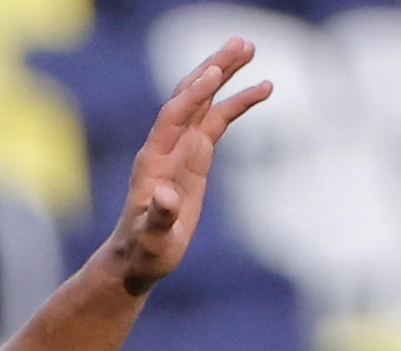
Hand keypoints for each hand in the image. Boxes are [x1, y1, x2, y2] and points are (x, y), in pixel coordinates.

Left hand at [104, 38, 270, 295]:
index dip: (193, 95)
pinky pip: (217, 121)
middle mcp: (166, 148)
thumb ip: (159, 217)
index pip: (173, 117)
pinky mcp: (194, 158)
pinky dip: (237, 103)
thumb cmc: (144, 251)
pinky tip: (263, 88)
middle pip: (189, 97)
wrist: (138, 256)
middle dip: (212, 69)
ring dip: (224, 74)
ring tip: (249, 48)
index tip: (215, 73)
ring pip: (204, 102)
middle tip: (240, 43)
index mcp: (154, 162)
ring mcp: (181, 150)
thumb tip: (167, 195)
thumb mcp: (152, 240)